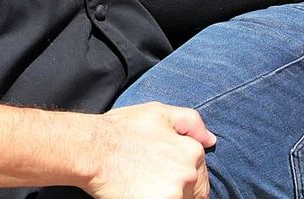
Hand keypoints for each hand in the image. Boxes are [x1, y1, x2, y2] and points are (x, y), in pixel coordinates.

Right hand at [85, 103, 212, 198]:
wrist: (92, 149)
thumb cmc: (121, 130)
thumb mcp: (157, 112)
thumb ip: (190, 121)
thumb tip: (211, 140)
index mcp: (192, 151)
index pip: (200, 178)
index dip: (182, 179)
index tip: (161, 176)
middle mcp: (188, 174)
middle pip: (193, 194)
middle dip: (176, 190)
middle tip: (150, 181)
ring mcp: (175, 194)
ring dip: (165, 196)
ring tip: (143, 187)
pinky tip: (138, 193)